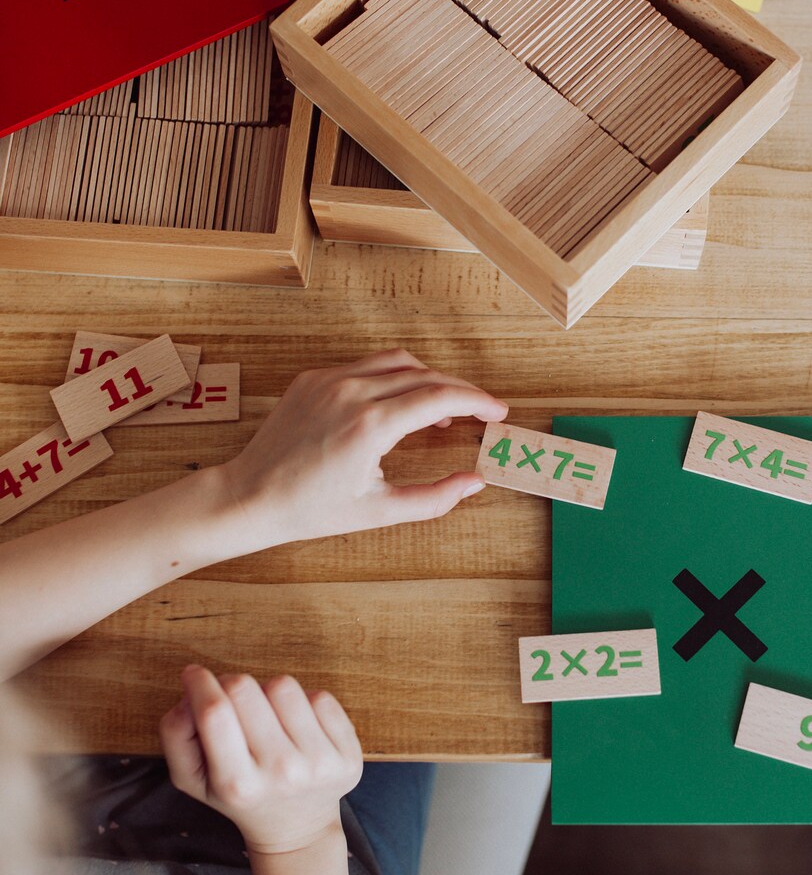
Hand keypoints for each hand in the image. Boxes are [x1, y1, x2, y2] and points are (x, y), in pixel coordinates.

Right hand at [160, 666, 363, 853]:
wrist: (296, 829)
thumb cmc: (239, 795)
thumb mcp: (193, 779)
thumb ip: (176, 736)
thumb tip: (189, 694)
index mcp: (238, 784)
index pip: (215, 712)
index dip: (200, 683)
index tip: (194, 674)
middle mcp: (282, 773)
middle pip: (246, 689)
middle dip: (231, 686)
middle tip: (233, 702)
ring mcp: (320, 764)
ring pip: (284, 686)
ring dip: (269, 694)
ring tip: (268, 720)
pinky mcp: (349, 756)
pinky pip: (320, 696)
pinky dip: (304, 704)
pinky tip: (297, 728)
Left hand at [219, 348, 507, 551]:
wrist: (251, 496)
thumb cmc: (311, 509)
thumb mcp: (380, 511)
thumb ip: (434, 498)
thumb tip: (475, 482)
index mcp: (370, 425)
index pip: (440, 397)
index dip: (477, 401)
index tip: (497, 411)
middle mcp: (351, 392)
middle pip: (425, 376)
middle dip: (459, 390)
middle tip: (480, 410)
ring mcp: (329, 380)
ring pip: (396, 363)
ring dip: (427, 379)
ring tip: (440, 411)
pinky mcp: (312, 378)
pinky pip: (365, 366)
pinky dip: (392, 379)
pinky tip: (397, 405)